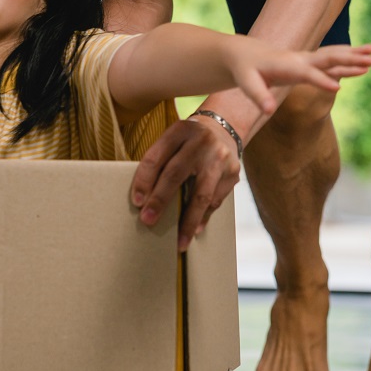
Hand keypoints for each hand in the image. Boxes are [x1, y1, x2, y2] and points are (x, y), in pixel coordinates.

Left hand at [131, 115, 240, 252]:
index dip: (144, 180)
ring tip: (179, 242)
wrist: (224, 128)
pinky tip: (194, 230)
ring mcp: (220, 158)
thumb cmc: (188, 141)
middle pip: (176, 174)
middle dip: (160, 200)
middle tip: (148, 221)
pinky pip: (216, 200)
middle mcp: (201, 142)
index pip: (157, 157)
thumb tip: (144, 199)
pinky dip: (203, 217)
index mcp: (179, 131)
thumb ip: (159, 162)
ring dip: (188, 221)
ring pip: (201, 194)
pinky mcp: (233, 173)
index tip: (137, 202)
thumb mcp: (172, 140)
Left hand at [231, 43, 370, 113]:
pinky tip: (362, 63)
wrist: (243, 54)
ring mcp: (305, 59)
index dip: (321, 81)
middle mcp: (299, 59)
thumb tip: (267, 111)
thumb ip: (258, 96)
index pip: (307, 74)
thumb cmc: (245, 70)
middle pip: (327, 58)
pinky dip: (346, 60)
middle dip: (347, 59)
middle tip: (369, 61)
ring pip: (332, 56)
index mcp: (286, 66)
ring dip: (352, 55)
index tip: (338, 88)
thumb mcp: (246, 83)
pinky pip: (330, 60)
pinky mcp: (307, 62)